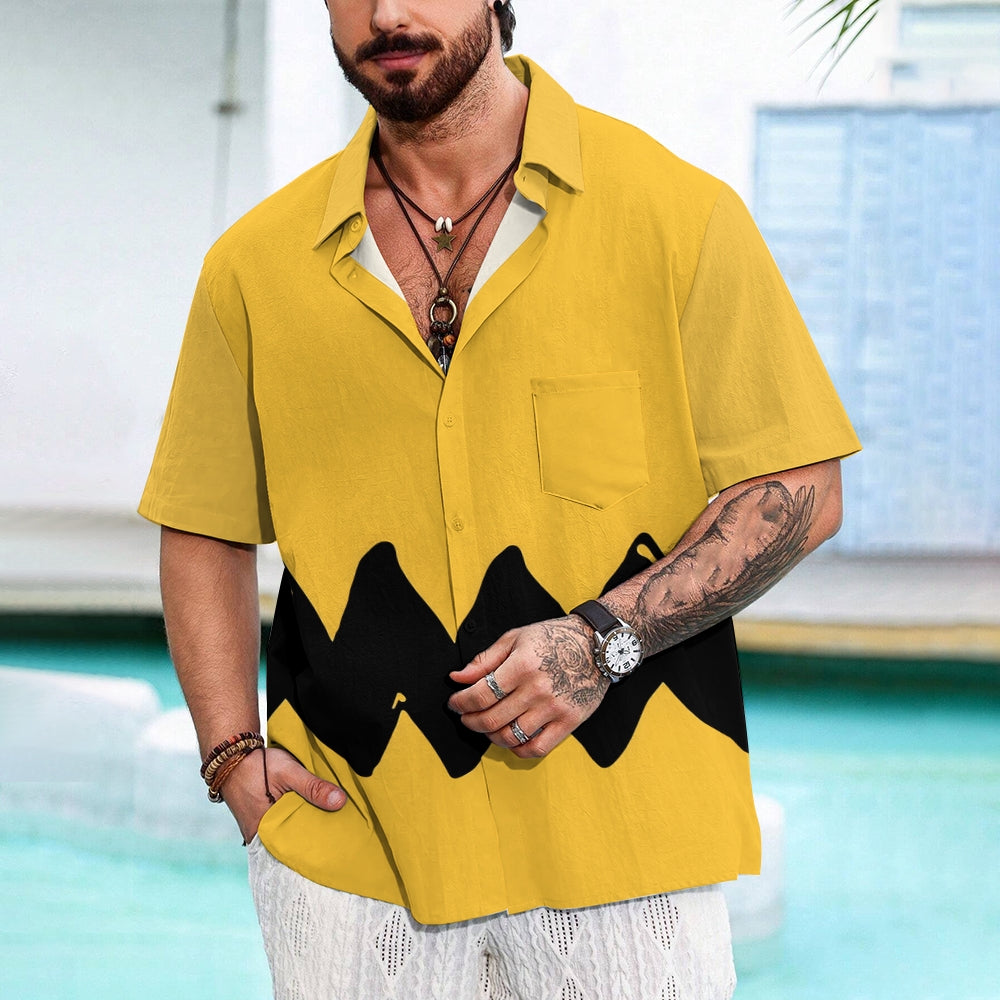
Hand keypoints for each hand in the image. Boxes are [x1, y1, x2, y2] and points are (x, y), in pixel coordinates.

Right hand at [218, 747, 345, 843]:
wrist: (231, 758)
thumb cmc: (257, 765)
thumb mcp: (288, 772)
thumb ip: (313, 787)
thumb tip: (340, 802)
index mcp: (266, 830)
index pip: (297, 848)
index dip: (318, 846)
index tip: (338, 842)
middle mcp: (260, 837)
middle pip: (293, 844)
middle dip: (313, 839)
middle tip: (338, 835)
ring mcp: (259, 831)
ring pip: (287, 836)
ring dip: (304, 830)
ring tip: (329, 826)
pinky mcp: (260, 823)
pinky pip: (280, 828)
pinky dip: (294, 823)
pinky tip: (311, 817)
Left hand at [447, 616, 609, 758]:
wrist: (596, 645)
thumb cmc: (554, 638)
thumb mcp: (516, 638)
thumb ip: (484, 660)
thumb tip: (457, 678)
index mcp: (522, 666)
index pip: (480, 695)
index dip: (460, 703)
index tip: (454, 703)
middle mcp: (537, 690)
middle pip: (491, 719)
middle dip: (470, 721)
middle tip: (465, 716)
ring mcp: (554, 709)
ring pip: (510, 737)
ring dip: (490, 736)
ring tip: (487, 726)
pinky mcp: (569, 722)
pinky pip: (537, 749)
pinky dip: (518, 749)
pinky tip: (511, 739)